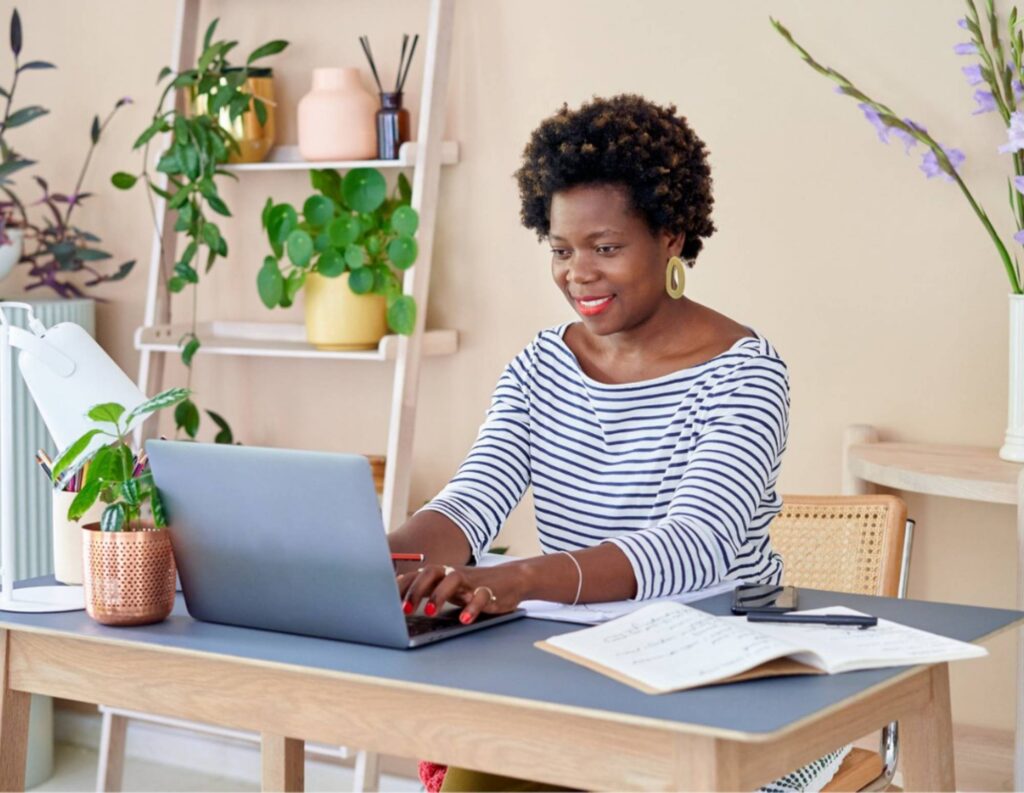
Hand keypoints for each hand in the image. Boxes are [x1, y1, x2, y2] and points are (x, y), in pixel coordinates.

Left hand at [397, 563, 523, 623]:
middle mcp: (453, 573)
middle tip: (404, 610)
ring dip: (438, 595)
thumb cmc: (472, 587)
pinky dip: (472, 607)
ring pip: (453, 579)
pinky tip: (464, 619)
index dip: (401, 587)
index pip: (416, 575)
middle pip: (431, 572)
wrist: (510, 580)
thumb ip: (426, 592)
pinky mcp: (489, 591)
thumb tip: (396, 604)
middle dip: (415, 590)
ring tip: (429, 612)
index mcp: (440, 574)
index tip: (385, 603)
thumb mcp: (447, 588)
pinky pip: (480, 596)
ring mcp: (471, 581)